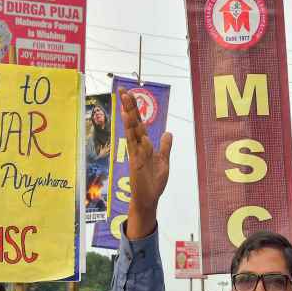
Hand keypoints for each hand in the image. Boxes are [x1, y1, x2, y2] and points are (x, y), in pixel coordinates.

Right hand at [119, 88, 172, 239]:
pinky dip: (140, 142)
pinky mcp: (137, 166)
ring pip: (132, 135)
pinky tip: (139, 131)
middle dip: (128, 108)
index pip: (138, 123)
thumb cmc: (154, 181)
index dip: (134, 109)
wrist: (149, 199)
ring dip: (130, 120)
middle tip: (123, 91)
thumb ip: (165, 147)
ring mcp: (136, 156)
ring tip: (126, 105)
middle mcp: (137, 148)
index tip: (130, 94)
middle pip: (132, 124)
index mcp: (143, 145)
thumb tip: (168, 132)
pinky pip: (138, 151)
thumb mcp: (163, 161)